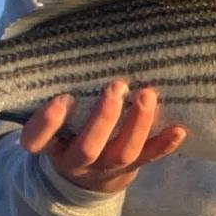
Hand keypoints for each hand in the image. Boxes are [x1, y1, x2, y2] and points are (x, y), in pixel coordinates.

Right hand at [19, 80, 186, 192]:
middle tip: (116, 87)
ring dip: (137, 124)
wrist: (87, 176)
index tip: (61, 99)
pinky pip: (150, 158)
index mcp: (51, 144)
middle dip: (103, 118)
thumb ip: (57, 91)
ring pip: (123, 153)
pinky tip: (179, 129)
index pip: (36, 139)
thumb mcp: (53, 117)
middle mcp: (76, 159)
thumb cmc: (68, 128)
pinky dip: (164, 144)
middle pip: (87, 147)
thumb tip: (70, 40)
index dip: (47, 123)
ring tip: (146, 94)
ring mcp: (106, 166)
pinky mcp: (132, 167)